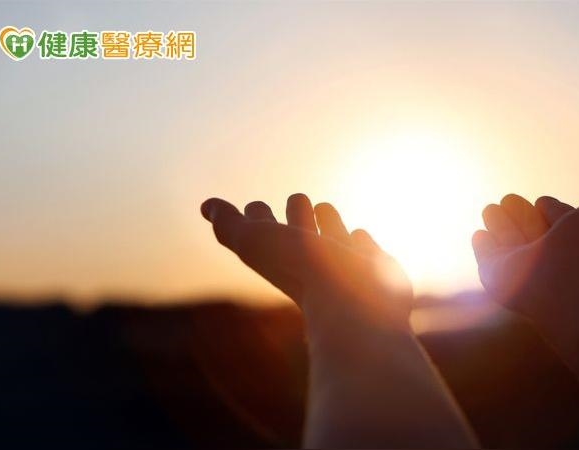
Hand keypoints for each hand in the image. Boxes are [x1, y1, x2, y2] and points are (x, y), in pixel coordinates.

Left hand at [201, 194, 411, 331]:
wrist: (350, 304)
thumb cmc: (301, 270)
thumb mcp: (253, 241)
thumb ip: (229, 224)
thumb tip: (205, 206)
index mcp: (278, 248)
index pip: (263, 223)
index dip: (258, 214)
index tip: (255, 209)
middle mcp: (309, 256)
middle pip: (300, 224)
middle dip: (297, 211)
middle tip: (297, 202)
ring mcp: (341, 260)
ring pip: (333, 230)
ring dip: (328, 219)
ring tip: (324, 213)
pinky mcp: (373, 266)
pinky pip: (363, 244)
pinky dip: (360, 241)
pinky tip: (359, 239)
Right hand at [471, 159, 578, 316]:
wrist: (573, 281)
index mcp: (577, 239)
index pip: (560, 218)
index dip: (553, 208)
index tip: (545, 203)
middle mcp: (549, 255)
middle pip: (531, 228)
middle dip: (521, 213)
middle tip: (510, 199)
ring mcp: (522, 266)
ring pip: (508, 240)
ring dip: (499, 222)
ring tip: (492, 208)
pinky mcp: (496, 275)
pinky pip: (486, 257)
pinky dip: (482, 246)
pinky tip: (480, 235)